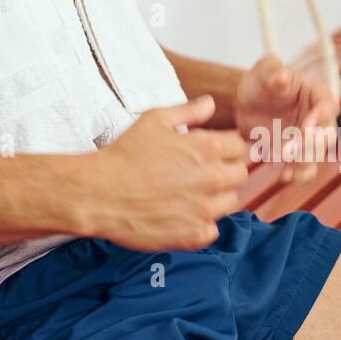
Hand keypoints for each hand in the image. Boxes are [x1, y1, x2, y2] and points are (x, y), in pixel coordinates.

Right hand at [89, 96, 249, 250]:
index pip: (240, 147)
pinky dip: (201, 223)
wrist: (99, 192)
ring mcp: (205, 210)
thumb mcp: (154, 120)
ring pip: (229, 202)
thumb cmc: (124, 155)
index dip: (226, 147)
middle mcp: (213, 179)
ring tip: (186, 193)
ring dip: (214, 197)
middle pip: (239, 175)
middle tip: (198, 172)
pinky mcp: (194, 235)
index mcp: (207, 148)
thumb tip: (210, 104)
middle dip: (224, 170)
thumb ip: (188, 111)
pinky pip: (212, 229)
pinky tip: (180, 214)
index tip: (212, 151)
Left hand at [236, 54, 337, 184]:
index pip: (327, 106)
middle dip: (312, 146)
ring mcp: (308, 138)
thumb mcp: (264, 70)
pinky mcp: (296, 153)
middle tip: (292, 151)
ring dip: (304, 165)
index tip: (305, 127)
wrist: (246, 101)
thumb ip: (274, 73)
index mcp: (317, 94)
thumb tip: (282, 76)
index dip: (320, 117)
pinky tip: (282, 176)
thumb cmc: (260, 79)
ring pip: (315, 156)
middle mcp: (318, 118)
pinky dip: (294, 173)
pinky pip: (300, 167)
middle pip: (326, 135)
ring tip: (288, 172)